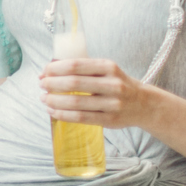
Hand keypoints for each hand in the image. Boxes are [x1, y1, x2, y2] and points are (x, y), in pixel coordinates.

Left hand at [39, 56, 163, 128]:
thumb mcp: (106, 70)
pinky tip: (52, 111)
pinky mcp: (110, 120)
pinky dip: (62, 115)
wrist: (144, 104)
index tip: (43, 72)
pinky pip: (81, 118)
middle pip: (74, 83)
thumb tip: (47, 72)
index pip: (75, 65)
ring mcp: (113, 104)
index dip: (55, 69)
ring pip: (76, 103)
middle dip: (51, 84)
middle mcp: (113, 84)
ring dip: (54, 101)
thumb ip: (82, 69)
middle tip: (41, 85)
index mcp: (109, 67)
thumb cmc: (117, 84)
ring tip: (44, 99)